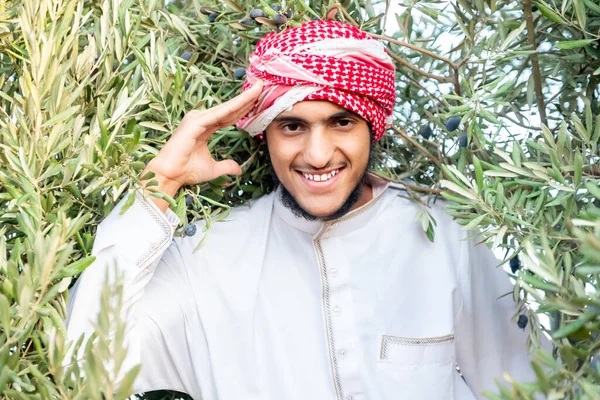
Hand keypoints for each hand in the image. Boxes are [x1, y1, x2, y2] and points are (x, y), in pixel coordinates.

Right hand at [141, 80, 262, 210]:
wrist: (170, 175)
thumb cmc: (187, 171)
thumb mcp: (213, 169)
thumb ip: (226, 166)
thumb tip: (239, 169)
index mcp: (205, 127)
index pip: (229, 115)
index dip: (244, 107)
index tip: (258, 99)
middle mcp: (200, 119)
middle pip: (229, 108)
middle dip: (247, 98)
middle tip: (262, 85)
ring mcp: (197, 119)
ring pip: (226, 108)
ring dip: (243, 98)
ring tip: (258, 89)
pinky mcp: (195, 122)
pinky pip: (219, 114)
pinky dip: (233, 107)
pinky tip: (246, 101)